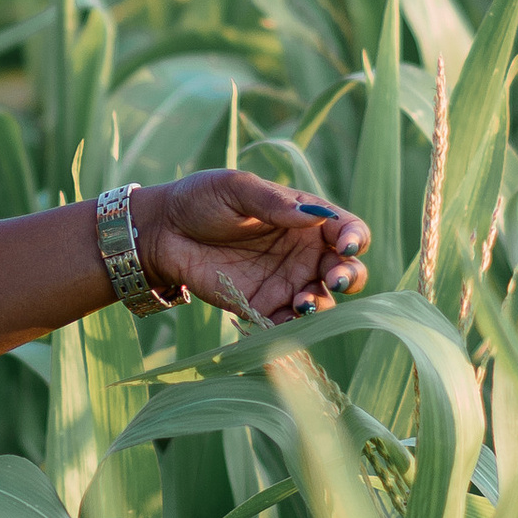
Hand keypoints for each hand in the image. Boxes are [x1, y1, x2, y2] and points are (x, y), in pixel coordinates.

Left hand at [132, 171, 370, 324]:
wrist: (162, 232)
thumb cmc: (201, 199)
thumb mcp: (235, 189)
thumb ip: (273, 203)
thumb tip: (313, 215)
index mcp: (305, 218)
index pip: (346, 229)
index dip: (355, 237)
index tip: (346, 245)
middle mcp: (303, 253)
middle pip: (345, 269)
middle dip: (349, 276)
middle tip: (333, 279)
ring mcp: (285, 282)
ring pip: (322, 300)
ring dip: (320, 305)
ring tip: (302, 303)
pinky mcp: (262, 308)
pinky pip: (286, 324)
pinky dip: (291, 329)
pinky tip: (283, 322)